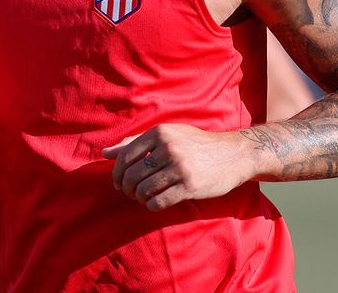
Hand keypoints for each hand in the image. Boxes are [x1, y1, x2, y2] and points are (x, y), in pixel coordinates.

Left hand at [102, 124, 252, 210]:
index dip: (116, 173)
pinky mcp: (190, 186)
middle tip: (130, 193)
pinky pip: (159, 201)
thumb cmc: (195, 145)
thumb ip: (135, 143)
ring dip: (139, 198)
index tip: (118, 182)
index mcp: (159, 133)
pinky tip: (154, 203)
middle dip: (126, 188)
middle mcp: (168, 147)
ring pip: (143, 189)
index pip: (125, 156)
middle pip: (132, 175)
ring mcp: (179, 167)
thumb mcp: (167, 135)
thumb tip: (104, 153)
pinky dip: (151, 205)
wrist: (233, 154)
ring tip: (143, 198)